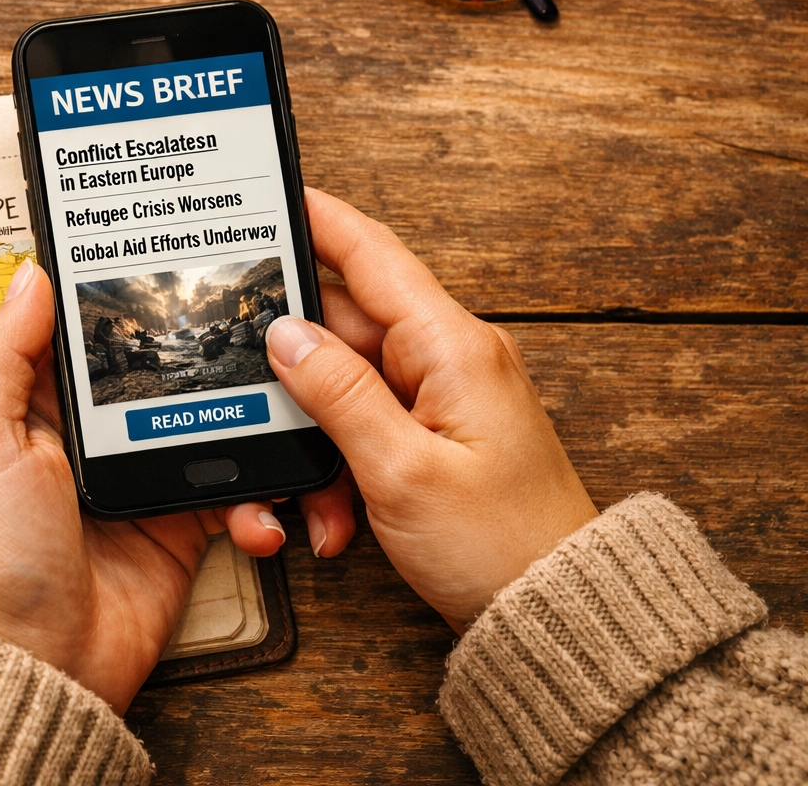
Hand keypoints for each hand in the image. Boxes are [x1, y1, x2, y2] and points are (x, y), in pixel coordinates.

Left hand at [0, 260, 286, 713]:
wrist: (40, 664)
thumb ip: (5, 356)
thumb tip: (31, 274)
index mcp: (39, 405)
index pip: (89, 331)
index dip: (125, 298)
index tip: (175, 257)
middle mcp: (93, 434)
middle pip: (164, 370)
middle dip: (211, 356)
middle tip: (260, 335)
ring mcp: (143, 477)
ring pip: (214, 424)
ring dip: (252, 426)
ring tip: (282, 422)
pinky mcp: (183, 525)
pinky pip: (237, 493)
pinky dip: (259, 502)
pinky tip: (258, 519)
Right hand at [265, 188, 597, 631]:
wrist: (557, 611)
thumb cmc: (499, 546)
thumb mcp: (400, 471)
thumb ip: (337, 393)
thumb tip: (284, 333)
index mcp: (451, 347)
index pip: (370, 254)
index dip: (316, 219)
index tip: (267, 197)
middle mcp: (449, 357)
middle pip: (342, 326)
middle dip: (293, 373)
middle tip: (253, 403)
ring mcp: (443, 393)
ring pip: (345, 383)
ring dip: (316, 436)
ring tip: (319, 497)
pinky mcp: (436, 429)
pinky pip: (365, 422)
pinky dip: (339, 461)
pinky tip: (337, 510)